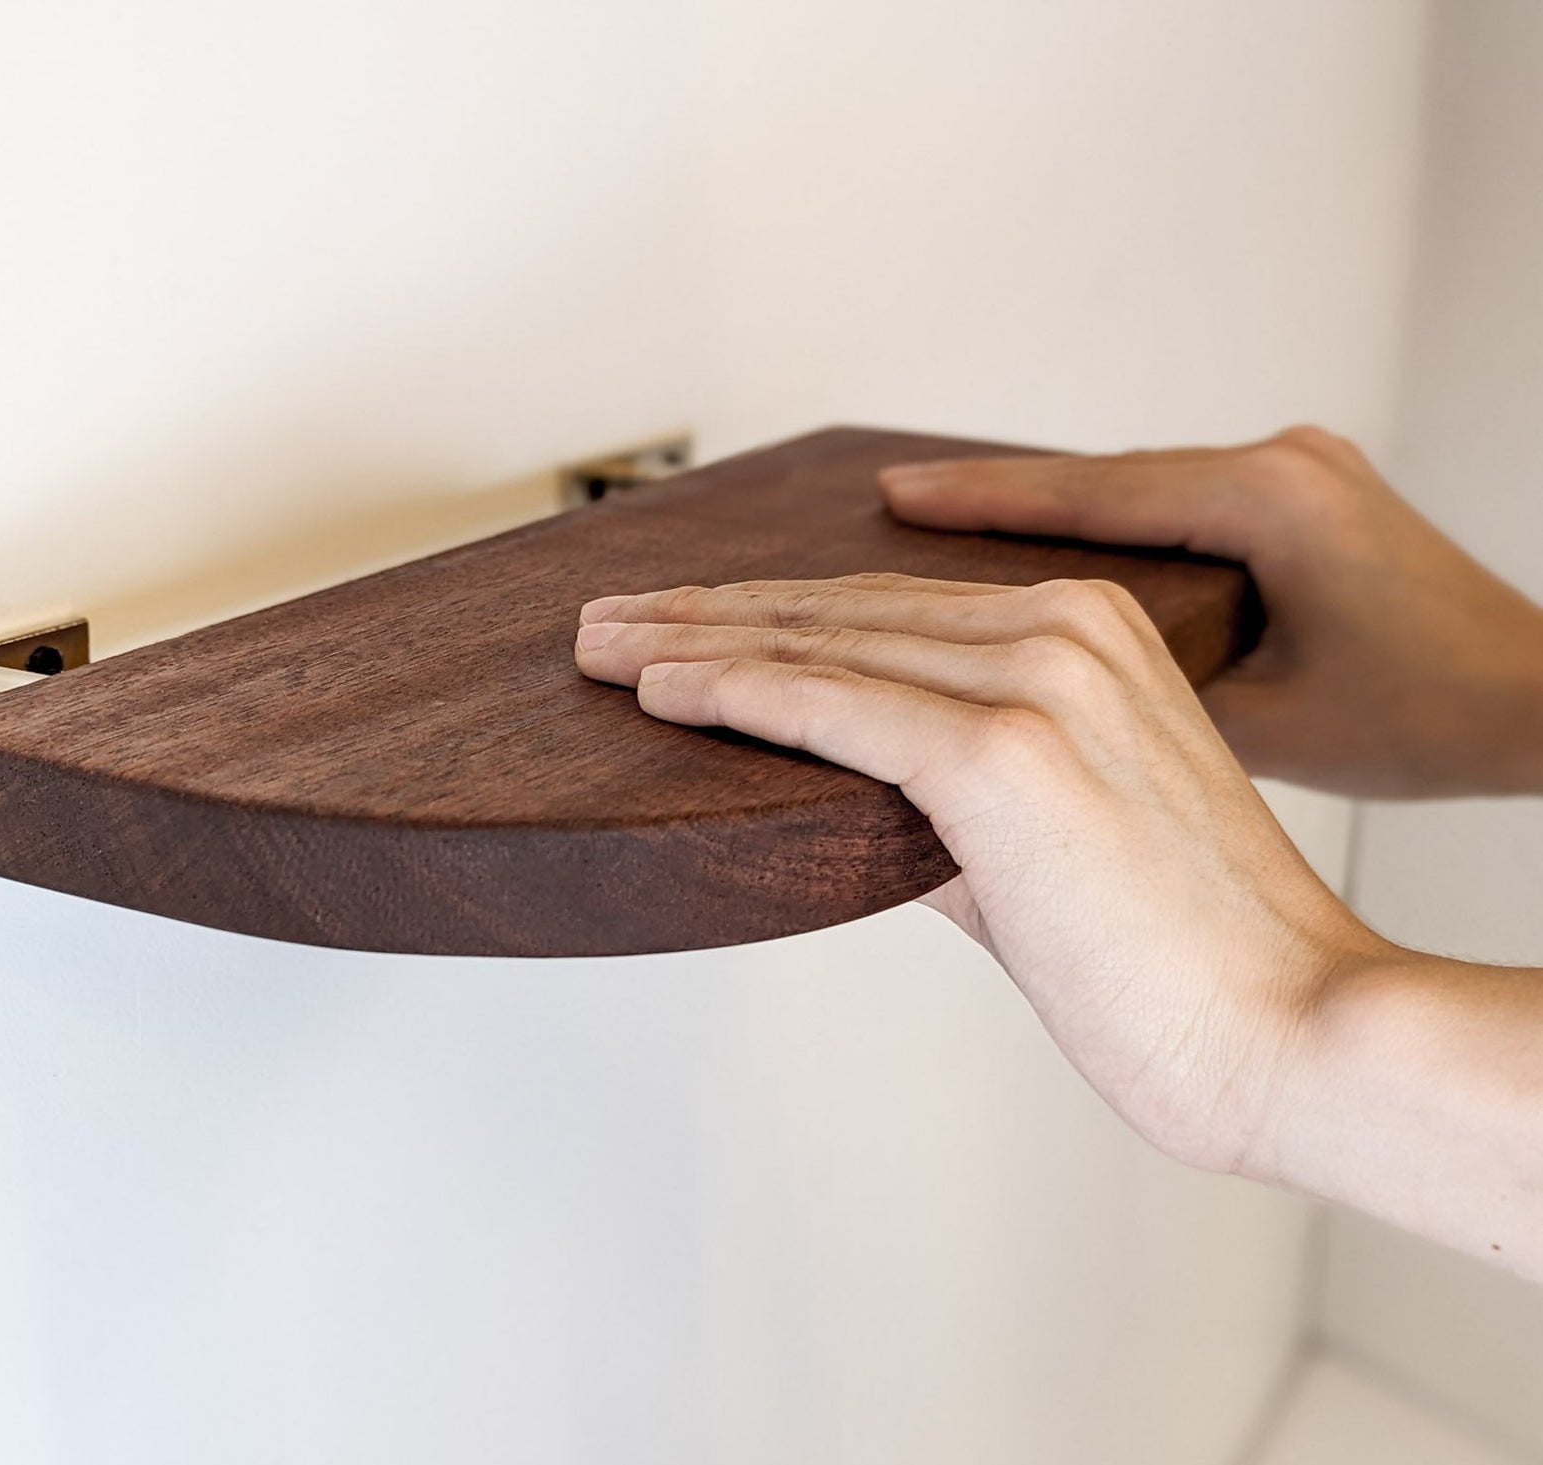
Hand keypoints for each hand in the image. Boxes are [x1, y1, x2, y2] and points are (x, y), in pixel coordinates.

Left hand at [574, 572, 1381, 1173]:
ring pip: (820, 645)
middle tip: (605, 619)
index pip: (886, 611)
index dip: (770, 614)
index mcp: (1089, 635)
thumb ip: (947, 810)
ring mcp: (1037, 681)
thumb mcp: (1048, 852)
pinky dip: (736, 692)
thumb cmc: (1183, 963)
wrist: (1295, 1030)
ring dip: (692, 642)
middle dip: (706, 614)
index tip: (681, 621)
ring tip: (600, 646)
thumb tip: (846, 809)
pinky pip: (833, 704)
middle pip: (838, 611)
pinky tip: (658, 692)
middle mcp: (1064, 632)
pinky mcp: (1003, 751)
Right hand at [878, 427, 1542, 796]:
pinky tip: (1055, 544)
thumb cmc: (1434, 720)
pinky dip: (1109, 521)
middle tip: (891, 497)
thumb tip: (1035, 706)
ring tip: (945, 520)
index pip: (1088, 496)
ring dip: (1047, 506)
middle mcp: (1282, 464)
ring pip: (1136, 486)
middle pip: (1100, 478)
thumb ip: (1151, 696)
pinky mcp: (1309, 497)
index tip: (892, 490)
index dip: (977, 499)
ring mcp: (1299, 472)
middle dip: (991, 494)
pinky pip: (1177, 500)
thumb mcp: (1269, 725)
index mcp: (1267, 502)